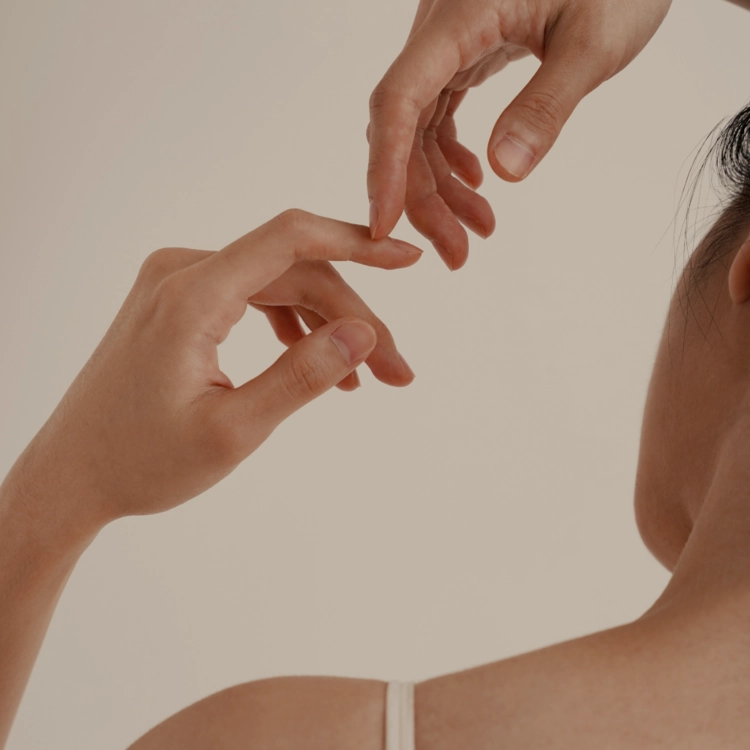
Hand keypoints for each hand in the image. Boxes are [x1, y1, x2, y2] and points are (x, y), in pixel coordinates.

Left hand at [11, 211, 421, 531]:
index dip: (357, 243)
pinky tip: (316, 363)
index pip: (291, 240)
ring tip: (362, 379)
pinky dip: (291, 326)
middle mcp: (182, 273)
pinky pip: (251, 298)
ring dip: (326, 325)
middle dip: (352, 318)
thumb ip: (301, 376)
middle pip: (294, 273)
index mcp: (190, 296)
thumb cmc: (141, 461)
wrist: (72, 474)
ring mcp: (178, 285)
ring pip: (278, 286)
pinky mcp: (180, 303)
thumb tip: (364, 334)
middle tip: (393, 372)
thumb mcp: (233, 431)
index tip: (408, 259)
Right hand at [367, 0, 672, 268]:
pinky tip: (477, 183)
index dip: (385, 168)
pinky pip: (439, 113)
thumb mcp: (593, 40)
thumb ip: (547, 105)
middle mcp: (440, 30)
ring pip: (419, 127)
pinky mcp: (464, 52)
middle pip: (404, 125)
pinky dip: (451, 157)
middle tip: (456, 253)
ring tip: (478, 227)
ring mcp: (449, 43)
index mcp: (459, 16)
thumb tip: (504, 173)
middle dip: (422, 197)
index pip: (400, 99)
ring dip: (440, 185)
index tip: (384, 226)